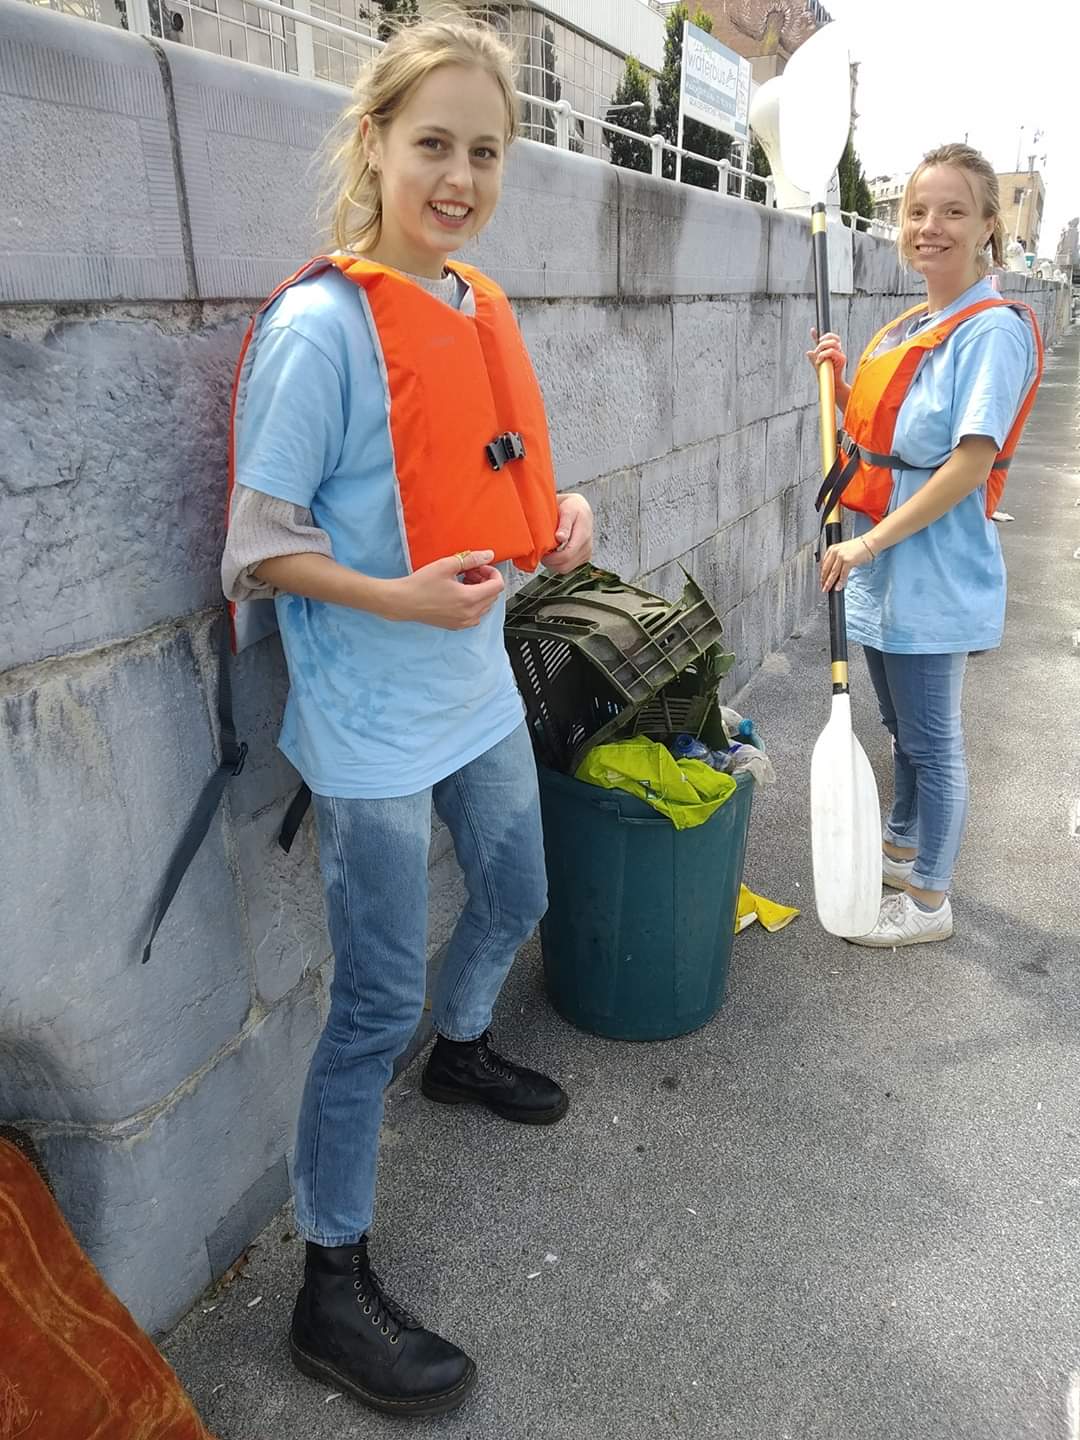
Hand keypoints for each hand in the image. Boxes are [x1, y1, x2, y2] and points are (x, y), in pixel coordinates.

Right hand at [383, 550, 504, 628]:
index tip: (481, 566)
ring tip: (464, 581)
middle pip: (493, 596)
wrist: (403, 602)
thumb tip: (488, 555)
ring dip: (480, 592)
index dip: (492, 572)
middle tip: (470, 571)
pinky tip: (459, 593)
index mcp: (469, 599)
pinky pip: (475, 615)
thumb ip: (471, 559)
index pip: (497, 586)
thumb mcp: (447, 565)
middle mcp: (469, 614)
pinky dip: (473, 603)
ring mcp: (463, 622)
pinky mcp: (457, 626)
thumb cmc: (421, 584)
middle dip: (486, 580)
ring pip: (485, 606)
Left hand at [542, 493, 593, 573]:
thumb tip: (560, 538)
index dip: (551, 558)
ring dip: (554, 563)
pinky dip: (559, 563)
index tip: (541, 551)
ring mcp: (586, 553)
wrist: (581, 509)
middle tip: (542, 552)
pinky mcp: (584, 558)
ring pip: (566, 569)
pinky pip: (569, 567)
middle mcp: (587, 546)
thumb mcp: (567, 510)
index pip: (567, 555)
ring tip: (548, 551)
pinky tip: (555, 552)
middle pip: (565, 566)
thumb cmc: (572, 507)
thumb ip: (564, 525)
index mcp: (583, 534)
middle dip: (550, 562)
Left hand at [806, 328, 846, 381]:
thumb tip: (808, 351)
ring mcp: (840, 354)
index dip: (820, 334)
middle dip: (821, 342)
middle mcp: (837, 350)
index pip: (828, 338)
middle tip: (816, 351)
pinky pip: (832, 352)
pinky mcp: (842, 359)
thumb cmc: (825, 374)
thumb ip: (813, 357)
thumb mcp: (817, 364)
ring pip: (832, 343)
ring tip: (818, 357)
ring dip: (822, 348)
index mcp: (832, 349)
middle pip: (831, 337)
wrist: (830, 384)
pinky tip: (820, 361)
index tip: (812, 330)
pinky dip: (824, 355)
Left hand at [820, 535, 874, 591]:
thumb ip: (837, 559)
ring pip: (833, 573)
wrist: (870, 542)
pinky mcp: (848, 561)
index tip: (821, 580)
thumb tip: (833, 572)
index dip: (821, 574)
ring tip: (827, 589)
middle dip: (824, 580)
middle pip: (826, 569)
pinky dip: (840, 582)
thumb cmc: (859, 547)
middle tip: (822, 587)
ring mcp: (841, 556)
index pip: (823, 564)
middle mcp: (835, 552)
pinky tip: (838, 587)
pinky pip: (842, 574)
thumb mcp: (844, 551)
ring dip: (829, 582)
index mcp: (832, 549)